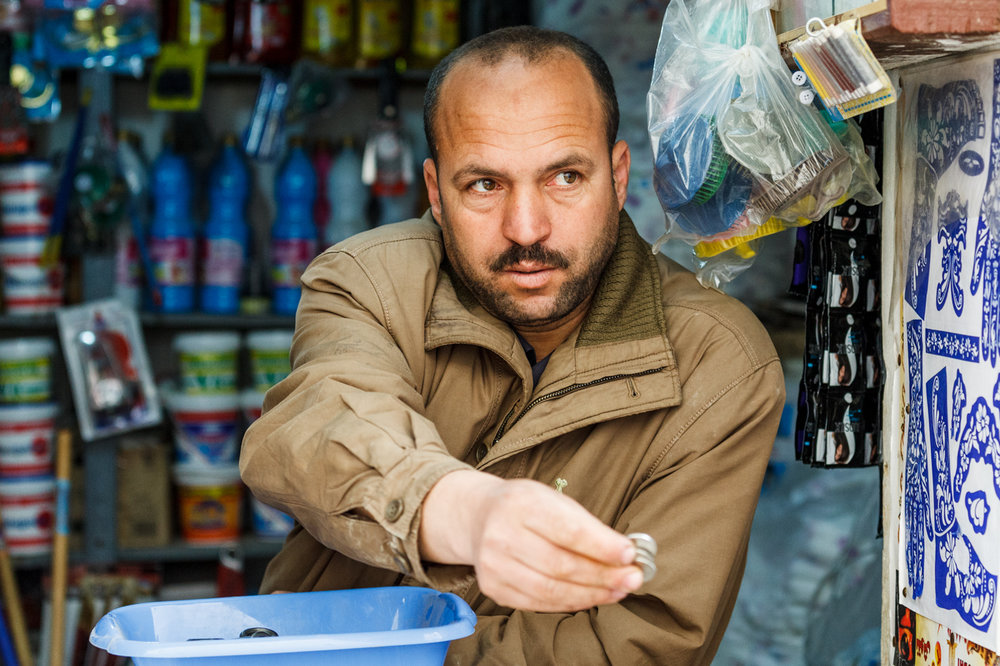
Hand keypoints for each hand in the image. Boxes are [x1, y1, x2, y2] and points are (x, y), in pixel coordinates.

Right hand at [420, 470, 642, 611]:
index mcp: (520, 503)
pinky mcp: (492, 587)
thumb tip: (625, 555)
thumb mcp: (553, 500)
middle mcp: (501, 534)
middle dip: (603, 575)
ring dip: (591, 594)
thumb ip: (586, 526)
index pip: (567, 530)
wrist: (479, 516)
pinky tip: (591, 597)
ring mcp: (493, 564)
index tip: (629, 554)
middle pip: (561, 565)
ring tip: (617, 590)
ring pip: (551, 590)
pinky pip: (538, 603)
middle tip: (632, 578)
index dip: (601, 546)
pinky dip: (569, 603)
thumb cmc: (526, 506)